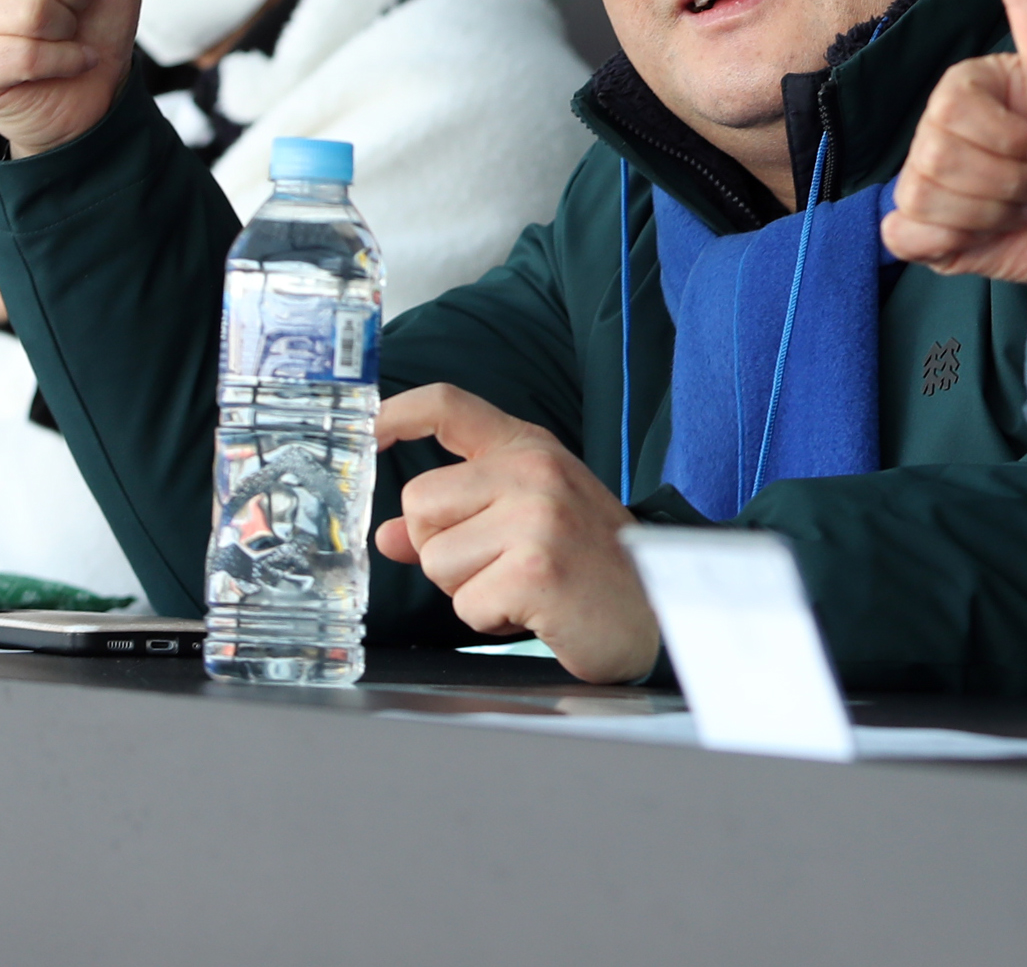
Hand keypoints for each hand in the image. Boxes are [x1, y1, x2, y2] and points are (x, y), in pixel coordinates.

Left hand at [374, 384, 655, 683]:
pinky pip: (465, 602)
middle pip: (419, 503)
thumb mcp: (528, 520)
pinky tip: (533, 610)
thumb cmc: (593, 563)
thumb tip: (389, 533)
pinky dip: (490, 619)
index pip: (449, 406)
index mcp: (530, 448)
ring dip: (467, 589)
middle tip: (497, 564)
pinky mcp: (536, 568)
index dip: (396, 414)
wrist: (660, 611)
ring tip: (521, 587)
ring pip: (435, 559)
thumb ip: (458, 518)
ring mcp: (537, 516)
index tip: (367, 433)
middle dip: (440, 548)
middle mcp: (533, 470)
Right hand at [883, 0, 1026, 377]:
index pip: (951, 113)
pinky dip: (954, 239)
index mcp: (961, 91)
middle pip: (936, 159)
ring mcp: (928, 186)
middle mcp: (935, 134)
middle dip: (1009, 181)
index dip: (1009, 139)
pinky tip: (989, 234)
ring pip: (926, 199)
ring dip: (996, 212)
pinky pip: (904, 236)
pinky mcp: (927, 237)